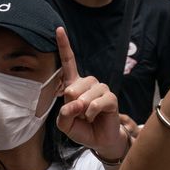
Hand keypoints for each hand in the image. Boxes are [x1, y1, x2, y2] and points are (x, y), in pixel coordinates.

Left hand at [55, 28, 130, 157]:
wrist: (99, 140)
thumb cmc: (82, 129)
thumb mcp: (65, 124)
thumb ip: (64, 114)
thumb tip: (74, 103)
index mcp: (75, 85)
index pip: (68, 62)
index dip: (64, 45)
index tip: (58, 29)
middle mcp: (88, 83)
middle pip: (72, 87)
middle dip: (71, 104)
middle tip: (77, 114)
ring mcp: (101, 89)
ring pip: (85, 95)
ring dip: (82, 110)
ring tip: (85, 117)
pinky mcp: (111, 98)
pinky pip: (97, 102)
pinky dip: (91, 113)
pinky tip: (93, 117)